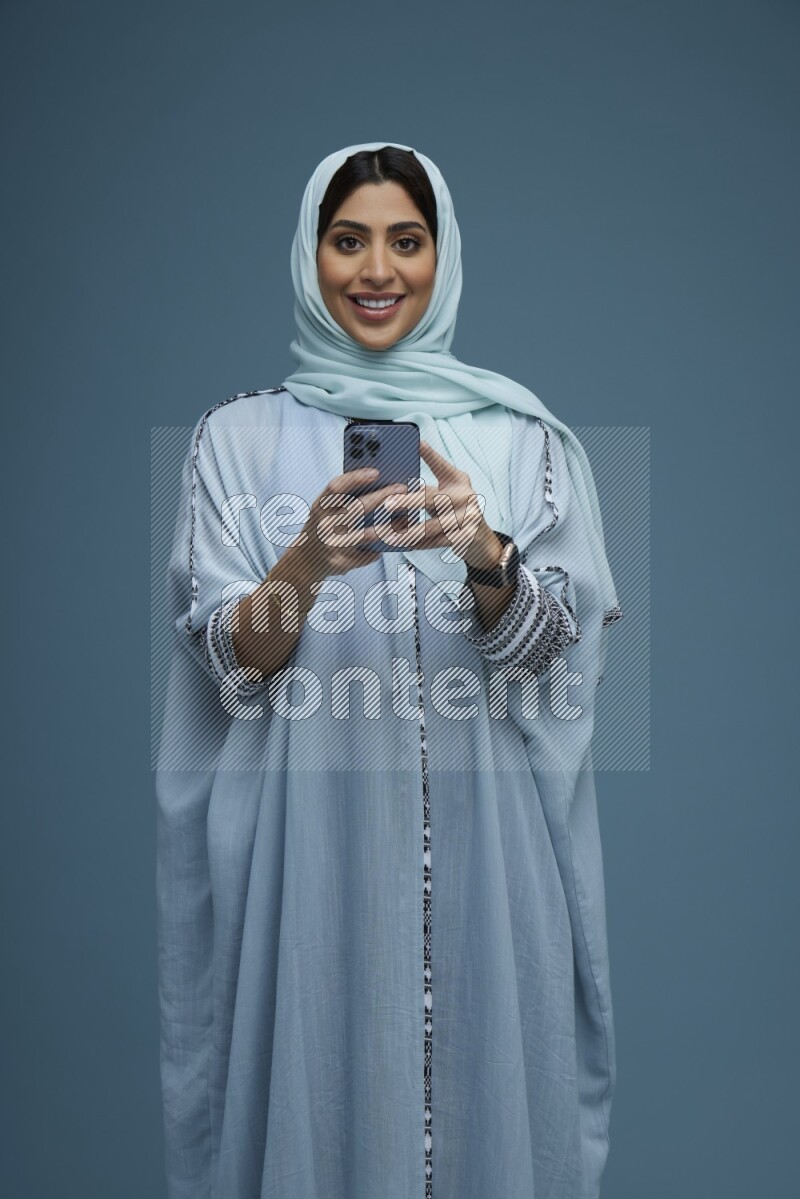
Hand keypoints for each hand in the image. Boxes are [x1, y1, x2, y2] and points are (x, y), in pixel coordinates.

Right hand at [288, 466, 408, 578]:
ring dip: (388, 526)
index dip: (355, 478)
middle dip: (382, 497)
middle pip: (357, 509)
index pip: (336, 488)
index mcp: (320, 507)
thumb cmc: (323, 528)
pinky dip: (381, 547)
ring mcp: (333, 545)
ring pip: (366, 535)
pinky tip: (395, 541)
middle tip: (402, 489)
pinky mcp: (342, 562)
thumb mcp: (325, 510)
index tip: (376, 472)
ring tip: (406, 518)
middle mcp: (324, 525)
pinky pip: (368, 554)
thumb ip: (344, 498)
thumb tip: (378, 481)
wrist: (306, 562)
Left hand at [380, 440, 503, 567]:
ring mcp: (467, 518)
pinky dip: (417, 544)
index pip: (442, 466)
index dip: (430, 454)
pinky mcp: (464, 537)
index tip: (417, 443)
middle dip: (408, 501)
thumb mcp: (448, 491)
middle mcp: (465, 496)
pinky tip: (401, 545)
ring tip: (387, 534)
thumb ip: (429, 485)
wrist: (480, 539)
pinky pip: (436, 542)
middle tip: (387, 504)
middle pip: (432, 498)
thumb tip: (402, 476)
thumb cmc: (455, 510)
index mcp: (458, 481)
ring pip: (432, 526)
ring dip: (407, 531)